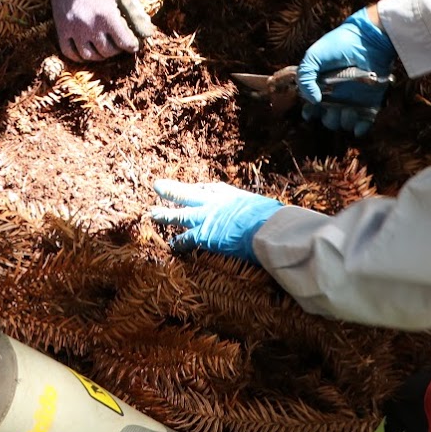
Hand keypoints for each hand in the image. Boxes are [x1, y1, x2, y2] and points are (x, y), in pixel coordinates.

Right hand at [33, 0, 154, 60]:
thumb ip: (136, 12)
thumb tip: (148, 33)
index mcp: (107, 14)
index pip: (126, 43)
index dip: (133, 45)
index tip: (134, 42)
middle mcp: (89, 25)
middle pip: (108, 51)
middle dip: (118, 48)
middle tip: (120, 40)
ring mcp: (73, 27)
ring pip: (89, 55)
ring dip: (100, 54)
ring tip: (105, 44)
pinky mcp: (60, 27)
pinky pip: (69, 52)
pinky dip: (79, 55)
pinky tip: (88, 48)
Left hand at [148, 179, 283, 261]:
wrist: (269, 228)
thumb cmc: (276, 220)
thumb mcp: (269, 210)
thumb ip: (265, 213)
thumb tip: (280, 219)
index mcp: (233, 194)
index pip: (212, 189)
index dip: (201, 189)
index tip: (195, 187)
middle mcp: (216, 202)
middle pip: (189, 193)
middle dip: (173, 190)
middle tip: (158, 185)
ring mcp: (207, 217)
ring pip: (180, 214)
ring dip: (164, 214)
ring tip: (151, 213)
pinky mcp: (204, 235)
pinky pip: (185, 239)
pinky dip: (177, 243)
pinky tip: (170, 246)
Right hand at [297, 8, 395, 136]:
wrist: (368, 40)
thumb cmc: (339, 45)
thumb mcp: (313, 56)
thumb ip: (305, 77)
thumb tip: (312, 101)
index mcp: (321, 87)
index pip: (311, 108)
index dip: (309, 113)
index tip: (311, 111)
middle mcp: (336, 97)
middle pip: (327, 119)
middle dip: (328, 118)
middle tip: (333, 106)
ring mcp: (353, 101)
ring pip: (344, 123)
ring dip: (344, 120)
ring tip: (349, 107)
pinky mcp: (370, 103)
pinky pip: (364, 124)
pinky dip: (360, 128)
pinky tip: (358, 123)